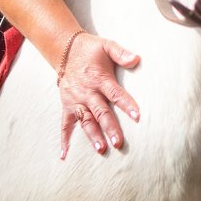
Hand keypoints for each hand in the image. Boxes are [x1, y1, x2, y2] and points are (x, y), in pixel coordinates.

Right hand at [57, 32, 140, 158]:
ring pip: (85, 120)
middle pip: (100, 112)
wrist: (65, 49)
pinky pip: (64, 124)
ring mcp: (75, 100)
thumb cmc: (91, 50)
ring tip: (101, 149)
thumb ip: (121, 53)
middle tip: (118, 142)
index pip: (115, 93)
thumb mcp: (107, 46)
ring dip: (93, 135)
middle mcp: (87, 92)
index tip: (137, 116)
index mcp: (99, 79)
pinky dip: (64, 139)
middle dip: (110, 127)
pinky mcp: (66, 105)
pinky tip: (64, 155)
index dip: (126, 104)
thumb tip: (137, 59)